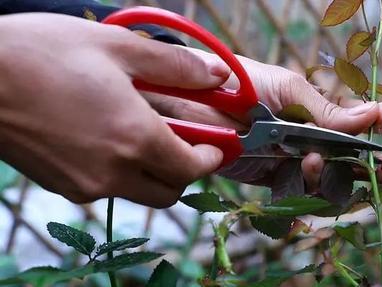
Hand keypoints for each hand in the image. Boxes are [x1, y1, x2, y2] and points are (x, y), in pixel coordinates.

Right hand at [0, 13, 229, 206]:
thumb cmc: (43, 54)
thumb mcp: (118, 47)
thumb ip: (176, 66)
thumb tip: (218, 75)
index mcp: (135, 139)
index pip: (191, 170)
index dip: (210, 159)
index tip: (216, 145)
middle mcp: (113, 172)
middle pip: (168, 193)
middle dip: (184, 171)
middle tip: (184, 142)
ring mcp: (84, 184)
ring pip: (137, 193)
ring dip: (151, 172)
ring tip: (140, 132)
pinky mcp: (60, 186)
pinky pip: (105, 188)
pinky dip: (119, 171)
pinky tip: (106, 136)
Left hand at [145, 49, 381, 192]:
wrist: (188, 102)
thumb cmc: (239, 83)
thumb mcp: (287, 89)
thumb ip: (327, 110)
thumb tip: (373, 114)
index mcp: (316, 109)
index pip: (354, 122)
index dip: (373, 125)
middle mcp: (308, 138)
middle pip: (351, 159)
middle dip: (378, 167)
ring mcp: (291, 161)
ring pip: (329, 180)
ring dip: (333, 176)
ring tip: (314, 161)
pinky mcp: (270, 181)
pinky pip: (299, 194)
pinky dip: (305, 190)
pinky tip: (303, 173)